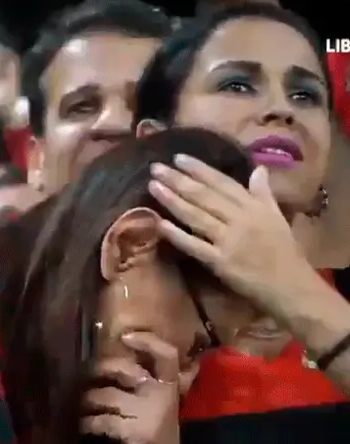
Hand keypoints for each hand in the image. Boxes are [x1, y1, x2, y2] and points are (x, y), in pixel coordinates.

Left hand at [81, 333, 186, 443]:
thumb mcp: (155, 412)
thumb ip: (144, 388)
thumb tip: (115, 361)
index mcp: (171, 391)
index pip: (168, 355)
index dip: (148, 342)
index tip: (125, 336)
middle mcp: (164, 398)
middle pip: (126, 370)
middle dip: (101, 370)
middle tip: (86, 375)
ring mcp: (152, 416)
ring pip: (108, 396)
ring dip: (88, 401)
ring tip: (82, 407)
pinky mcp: (139, 434)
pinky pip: (103, 420)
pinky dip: (89, 423)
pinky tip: (85, 427)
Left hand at [149, 155, 316, 315]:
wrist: (291, 286)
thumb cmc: (283, 251)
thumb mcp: (277, 217)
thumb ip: (263, 193)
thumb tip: (258, 168)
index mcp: (254, 207)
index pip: (223, 182)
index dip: (199, 169)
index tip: (178, 158)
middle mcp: (241, 219)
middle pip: (205, 196)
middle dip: (178, 180)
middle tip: (155, 168)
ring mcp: (229, 241)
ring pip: (197, 216)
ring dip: (173, 201)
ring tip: (153, 187)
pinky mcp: (221, 262)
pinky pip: (195, 246)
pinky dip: (177, 235)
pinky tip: (159, 224)